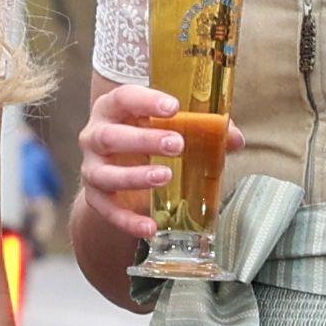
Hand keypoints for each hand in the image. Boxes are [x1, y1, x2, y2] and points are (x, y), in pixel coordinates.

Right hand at [77, 77, 190, 236]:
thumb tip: (233, 139)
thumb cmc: (147, 134)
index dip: (146, 101)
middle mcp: (95, 136)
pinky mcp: (95, 196)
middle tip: (177, 145)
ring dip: (135, 177)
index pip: (124, 98)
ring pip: (105, 174)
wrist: (117, 163)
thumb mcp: (169, 124)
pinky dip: (128, 221)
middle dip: (144, 140)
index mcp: (113, 109)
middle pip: (111, 137)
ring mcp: (91, 168)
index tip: (174, 107)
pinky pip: (107, 210)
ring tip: (165, 177)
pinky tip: (150, 227)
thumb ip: (200, 127)